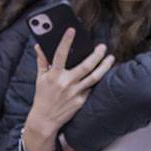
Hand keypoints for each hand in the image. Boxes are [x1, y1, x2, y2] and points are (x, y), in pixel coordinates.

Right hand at [22, 30, 113, 150]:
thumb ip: (42, 61)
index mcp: (54, 75)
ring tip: (111, 58)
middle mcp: (65, 83)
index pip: (60, 55)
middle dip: (97, 55)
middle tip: (103, 47)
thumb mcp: (40, 78)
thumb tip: (39, 46)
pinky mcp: (82, 101)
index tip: (72, 30)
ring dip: (105, 66)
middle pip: (86, 66)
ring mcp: (75, 92)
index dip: (65, 41)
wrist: (45, 119)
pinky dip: (99, 80)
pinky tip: (105, 73)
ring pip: (94, 77)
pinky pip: (92, 87)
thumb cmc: (42, 96)